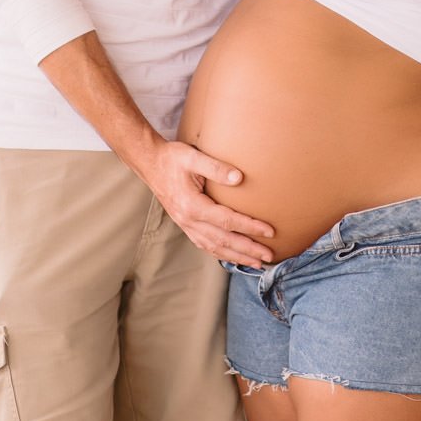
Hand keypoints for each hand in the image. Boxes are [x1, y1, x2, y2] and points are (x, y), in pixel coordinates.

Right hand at [149, 139, 274, 267]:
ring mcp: (186, 225)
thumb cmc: (172, 158)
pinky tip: (232, 256)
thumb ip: (216, 168)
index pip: (227, 221)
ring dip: (237, 257)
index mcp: (193, 206)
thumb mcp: (193, 157)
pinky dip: (221, 253)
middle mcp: (189, 221)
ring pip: (214, 247)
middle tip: (269, 256)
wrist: (150, 163)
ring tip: (256, 263)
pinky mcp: (185, 225)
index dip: (250, 227)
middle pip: (223, 241)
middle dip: (248, 250)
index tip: (270, 231)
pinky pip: (205, 245)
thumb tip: (239, 178)